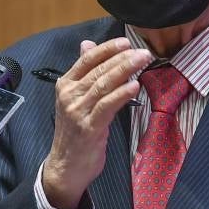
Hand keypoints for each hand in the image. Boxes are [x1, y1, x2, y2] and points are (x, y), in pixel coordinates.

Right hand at [42, 38, 151, 208]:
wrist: (66, 166)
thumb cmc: (76, 131)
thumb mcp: (76, 99)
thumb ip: (84, 72)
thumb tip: (87, 44)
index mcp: (65, 85)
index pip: (87, 60)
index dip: (107, 48)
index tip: (126, 42)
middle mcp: (69, 96)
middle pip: (98, 71)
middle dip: (122, 58)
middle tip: (143, 52)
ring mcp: (78, 112)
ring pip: (103, 85)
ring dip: (125, 71)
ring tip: (142, 62)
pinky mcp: (89, 128)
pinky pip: (107, 106)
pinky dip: (121, 94)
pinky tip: (135, 86)